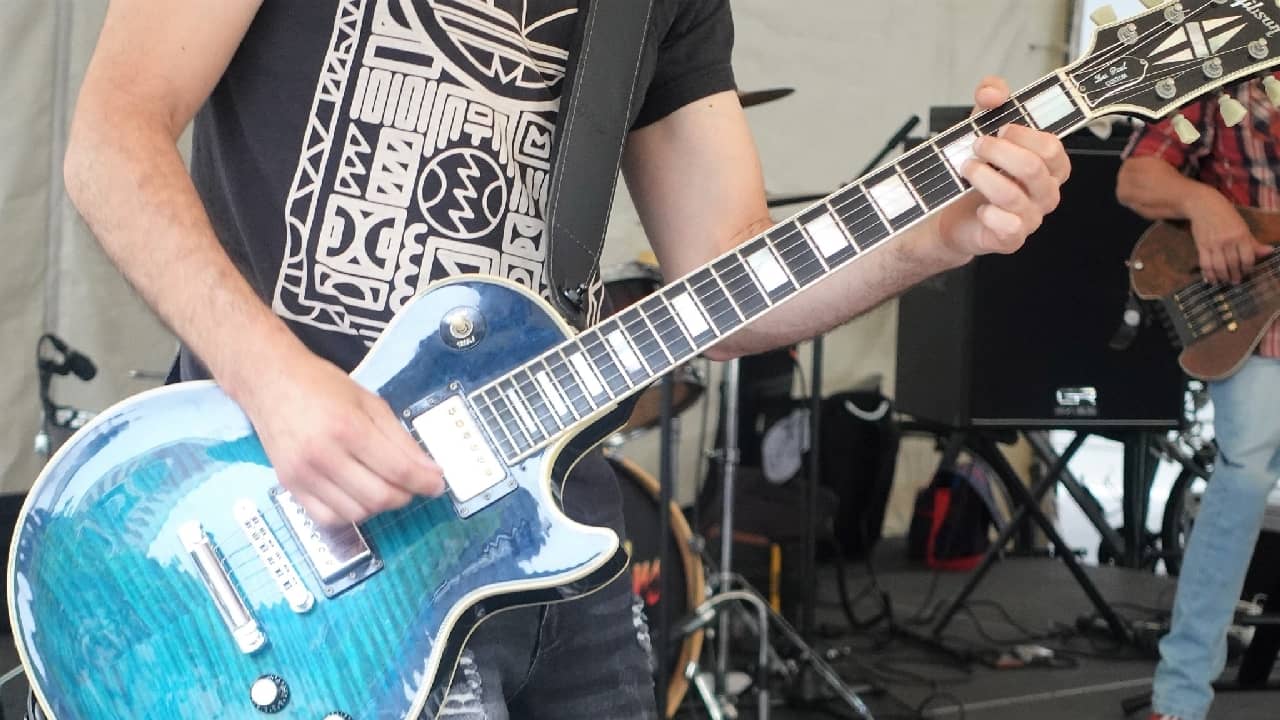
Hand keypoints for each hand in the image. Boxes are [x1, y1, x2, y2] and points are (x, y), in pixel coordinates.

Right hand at [239, 349, 444, 525]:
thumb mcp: (370, 402)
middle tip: (412, 484)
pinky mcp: (289, 487)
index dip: (425, 482)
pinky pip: (328, 519)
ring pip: (357, 513)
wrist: (270, 382)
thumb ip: (401, 439)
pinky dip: (351, 515)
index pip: (398, 470)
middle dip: (406, 496)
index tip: (439, 485)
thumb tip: (430, 471)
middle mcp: (323, 455)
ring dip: (380, 506)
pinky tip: (358, 497)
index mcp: (348, 428)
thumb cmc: (323, 386)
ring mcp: (303, 475)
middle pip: (379, 497)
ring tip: (384, 486)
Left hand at [938, 77, 1070, 257]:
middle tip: (977, 145)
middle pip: (1034, 167)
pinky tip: (978, 206)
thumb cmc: (978, 171)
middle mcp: (1045, 192)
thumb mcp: (981, 127)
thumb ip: (990, 100)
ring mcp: (1031, 217)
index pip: (1051, 147)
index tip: (998, 128)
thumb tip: (992, 92)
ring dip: (982, 176)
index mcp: (1048, 165)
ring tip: (967, 168)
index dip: (1021, 134)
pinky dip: (988, 213)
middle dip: (999, 151)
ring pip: (1014, 194)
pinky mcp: (1012, 238)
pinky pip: (1009, 226)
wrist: (952, 214)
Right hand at [1185, 189, 1272, 283]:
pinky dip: (1208, 274)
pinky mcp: (1201, 246)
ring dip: (1222, 277)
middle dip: (1235, 275)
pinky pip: (1205, 264)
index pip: (1247, 258)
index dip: (1248, 268)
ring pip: (1219, 266)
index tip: (1247, 273)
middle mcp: (1228, 241)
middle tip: (1236, 282)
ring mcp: (1213, 244)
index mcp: (1241, 235)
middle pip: (1233, 264)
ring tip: (1225, 281)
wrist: (1204, 206)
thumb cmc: (1226, 216)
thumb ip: (1253, 242)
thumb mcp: (1243, 227)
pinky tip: (1211, 279)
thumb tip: (1269, 251)